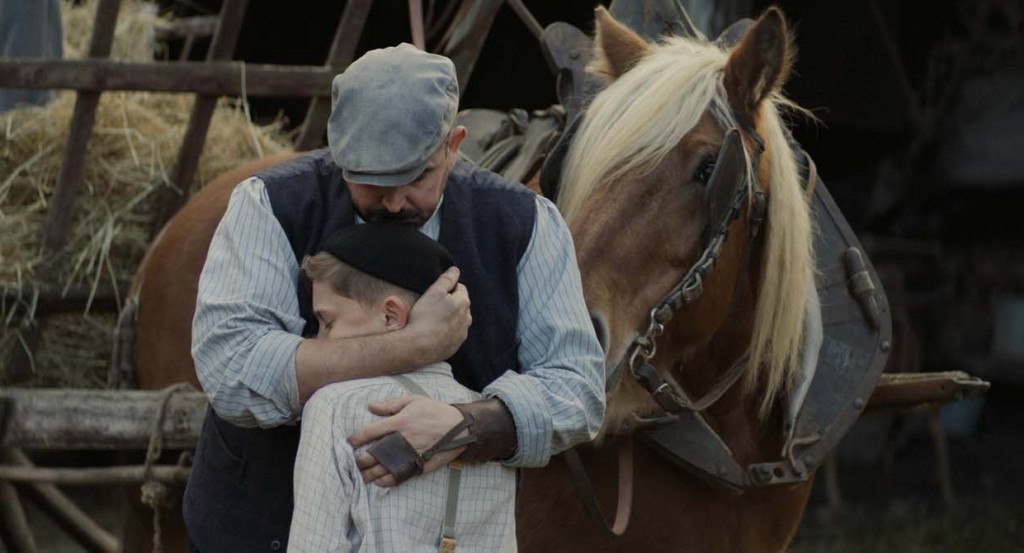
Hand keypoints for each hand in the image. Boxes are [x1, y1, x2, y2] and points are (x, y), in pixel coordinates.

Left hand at [349, 395, 467, 486]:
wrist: (460, 427)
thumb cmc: (435, 411)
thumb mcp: (413, 400)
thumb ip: (390, 404)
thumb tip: (370, 406)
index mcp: (399, 422)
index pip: (369, 432)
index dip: (355, 439)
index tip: (348, 443)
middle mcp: (402, 440)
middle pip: (373, 454)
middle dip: (360, 461)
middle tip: (353, 463)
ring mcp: (410, 454)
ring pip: (384, 468)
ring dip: (369, 474)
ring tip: (360, 476)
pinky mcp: (419, 465)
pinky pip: (399, 476)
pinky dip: (387, 481)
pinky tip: (379, 482)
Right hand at [407, 267, 470, 362]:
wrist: (419, 346)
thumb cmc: (425, 316)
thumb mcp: (434, 292)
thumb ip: (447, 279)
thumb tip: (456, 270)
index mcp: (464, 303)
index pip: (460, 288)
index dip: (448, 289)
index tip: (435, 294)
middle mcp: (467, 318)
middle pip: (460, 305)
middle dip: (450, 304)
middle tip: (433, 307)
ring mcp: (462, 334)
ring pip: (458, 320)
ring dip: (450, 318)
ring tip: (433, 321)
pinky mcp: (456, 346)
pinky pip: (453, 334)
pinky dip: (447, 331)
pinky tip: (435, 332)